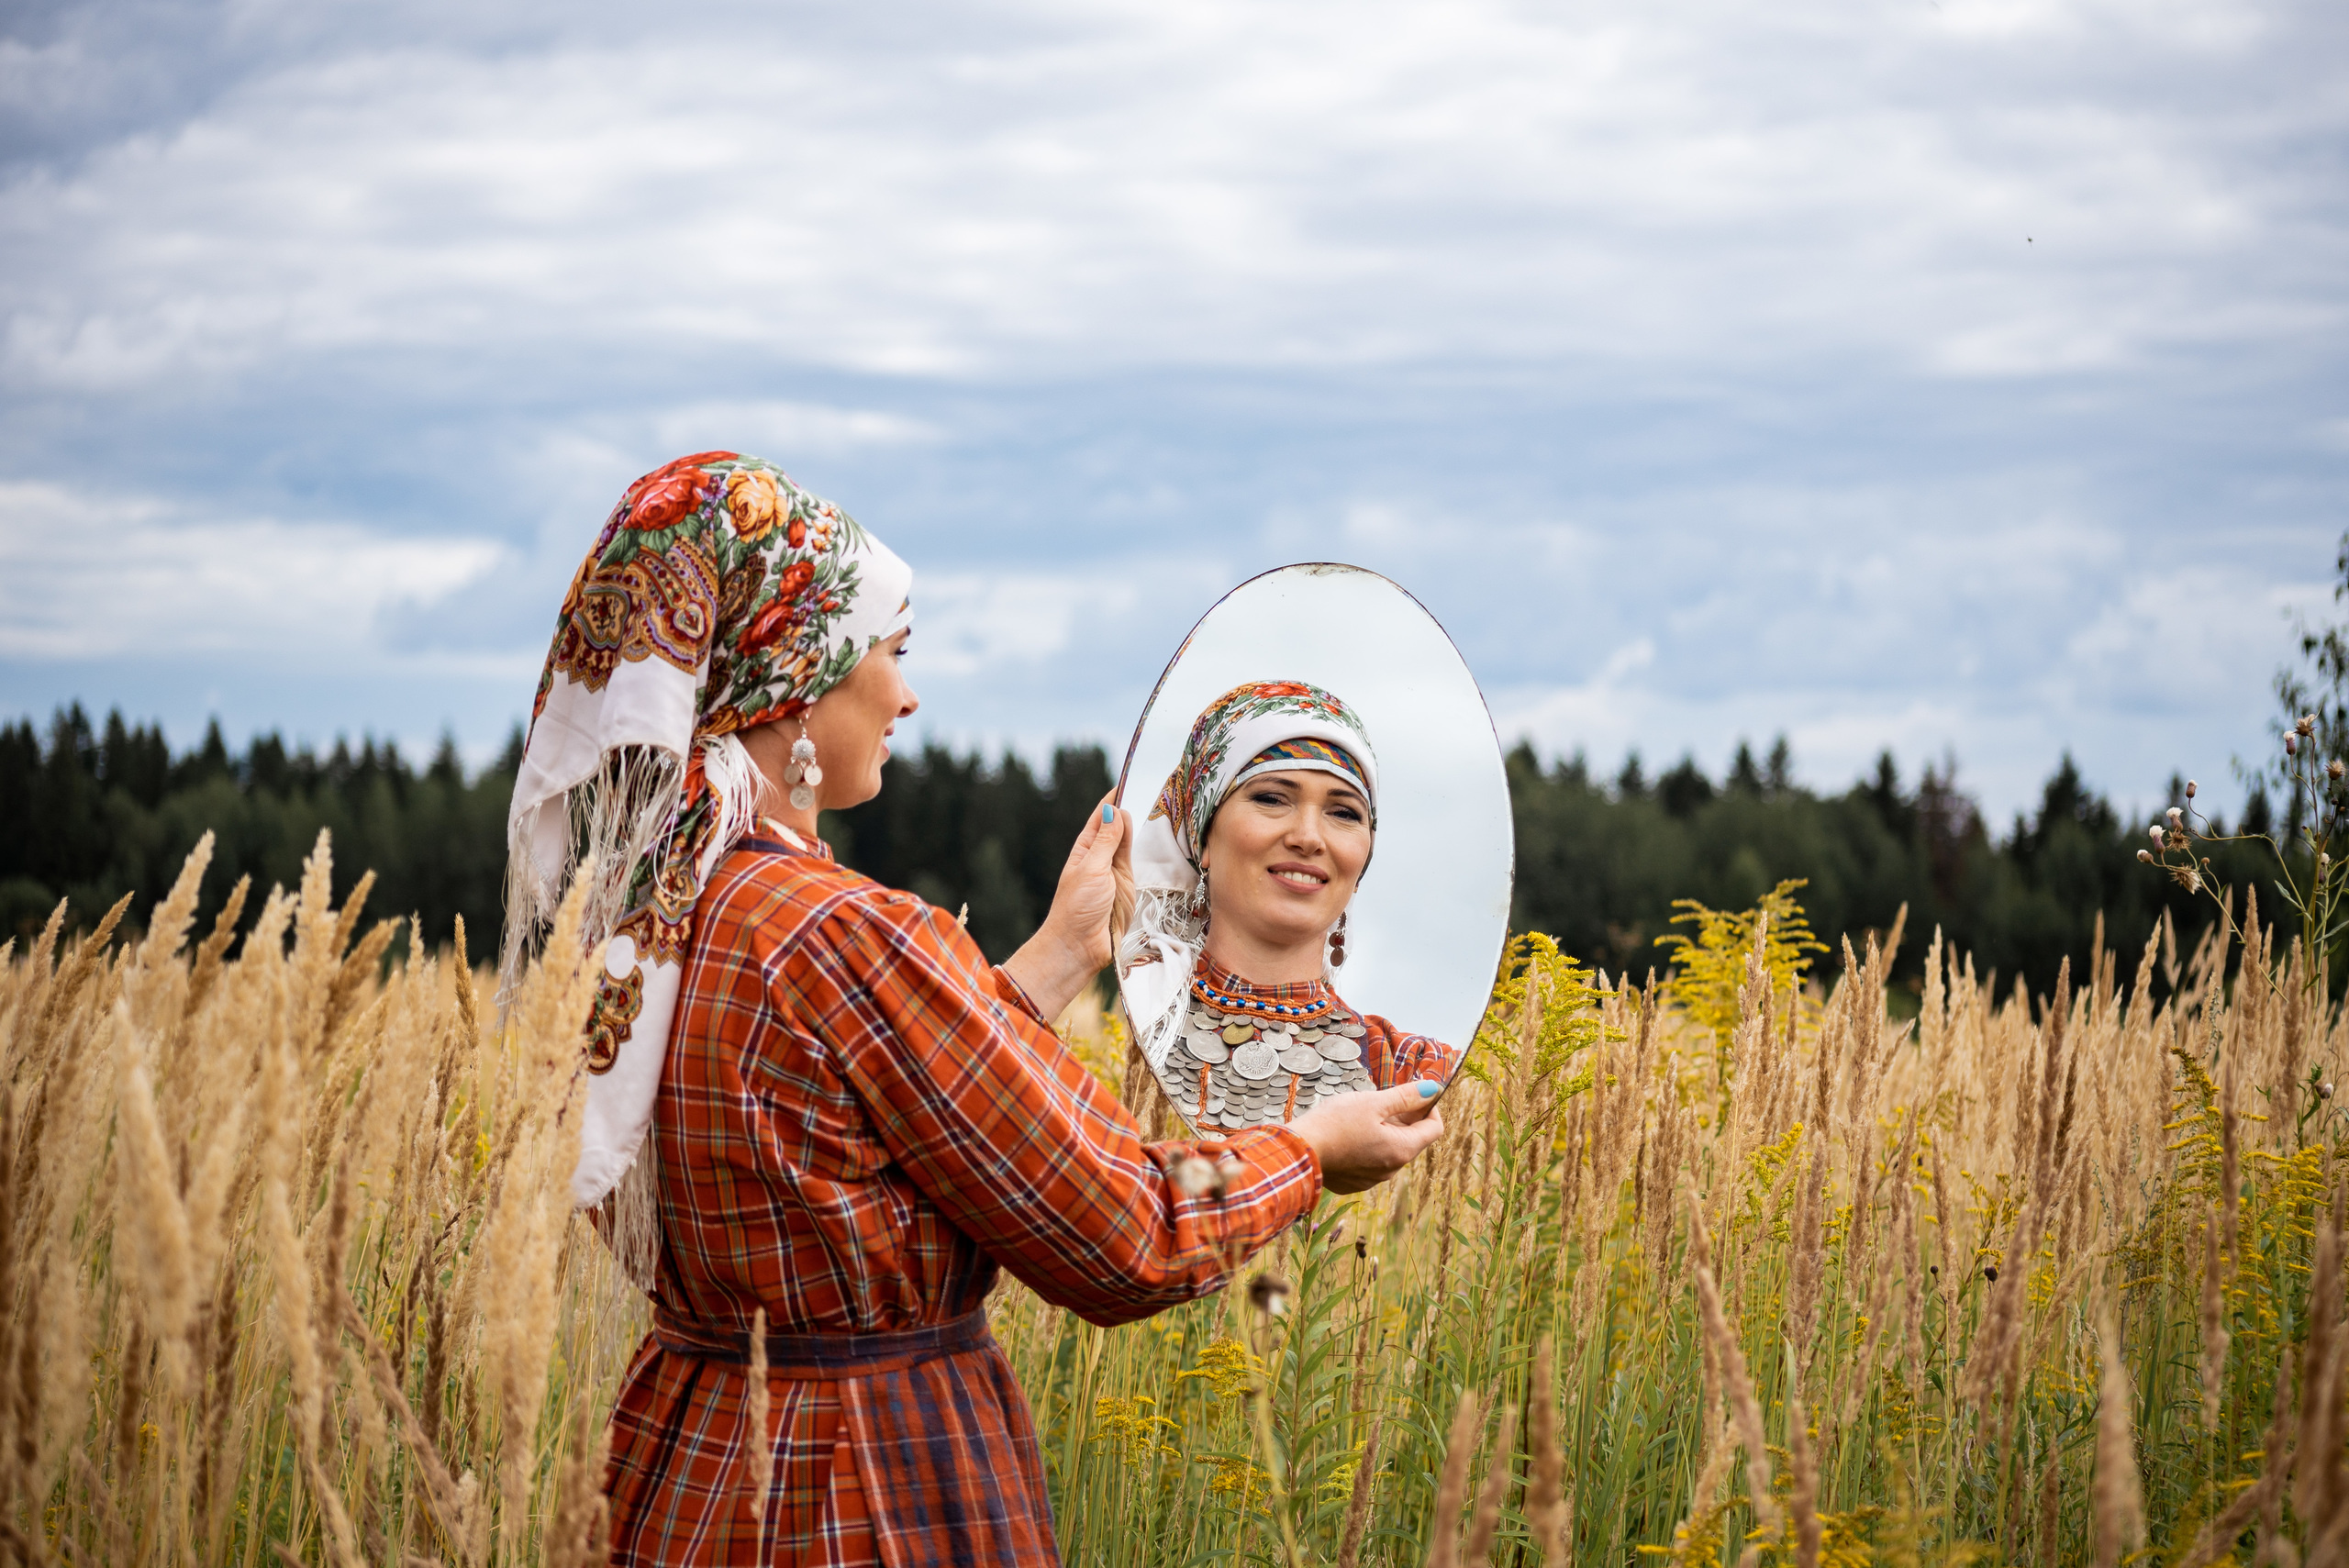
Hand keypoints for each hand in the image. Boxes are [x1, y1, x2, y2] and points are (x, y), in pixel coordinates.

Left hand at [1002, 796, 1132, 1020]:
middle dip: (1127, 808)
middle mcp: (1099, 857)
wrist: (1080, 946)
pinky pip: (1138, 860)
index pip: (1100, 817)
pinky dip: (1143, 845)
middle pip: (1116, 826)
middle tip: (1146, 784)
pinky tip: (1150, 830)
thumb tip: (1113, 810)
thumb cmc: (1077, 908)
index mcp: (1083, 849)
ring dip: (1136, 824)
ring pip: (1128, 841)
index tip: (1126, 781)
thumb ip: (1106, 841)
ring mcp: (1115, 872)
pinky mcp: (1129, 886)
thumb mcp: (1092, 869)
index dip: (1111, 800)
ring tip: (1151, 801)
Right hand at [1287, 1079, 1446, 1194]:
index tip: (1414, 1094)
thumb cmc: (1335, 1123)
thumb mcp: (1373, 1103)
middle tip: (1381, 1101)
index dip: (1429, 1108)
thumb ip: (1405, 1096)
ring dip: (1384, 1132)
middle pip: (1411, 1140)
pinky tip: (1347, 1135)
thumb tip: (1432, 1089)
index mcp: (1402, 1150)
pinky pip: (1370, 1162)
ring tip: (1359, 1117)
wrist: (1298, 1152)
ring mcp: (1372, 1179)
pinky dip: (1367, 1147)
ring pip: (1390, 1150)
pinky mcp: (1354, 1183)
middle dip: (1403, 1119)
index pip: (1434, 1129)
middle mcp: (1392, 1170)